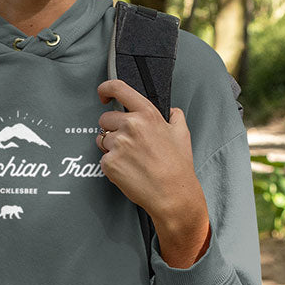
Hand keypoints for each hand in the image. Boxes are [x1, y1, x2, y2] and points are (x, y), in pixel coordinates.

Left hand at [96, 79, 210, 268]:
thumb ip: (174, 116)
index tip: (103, 94)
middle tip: (128, 144)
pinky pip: (103, 159)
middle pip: (105, 119)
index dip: (106, 89)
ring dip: (111, 147)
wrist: (173, 195)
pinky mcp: (109, 163)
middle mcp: (130, 125)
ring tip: (131, 159)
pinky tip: (128, 171)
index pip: (118, 89)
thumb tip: (170, 110)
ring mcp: (118, 144)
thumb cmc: (178, 166)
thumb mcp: (182, 133)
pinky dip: (112, 165)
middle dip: (112, 129)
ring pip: (102, 139)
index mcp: (147, 114)